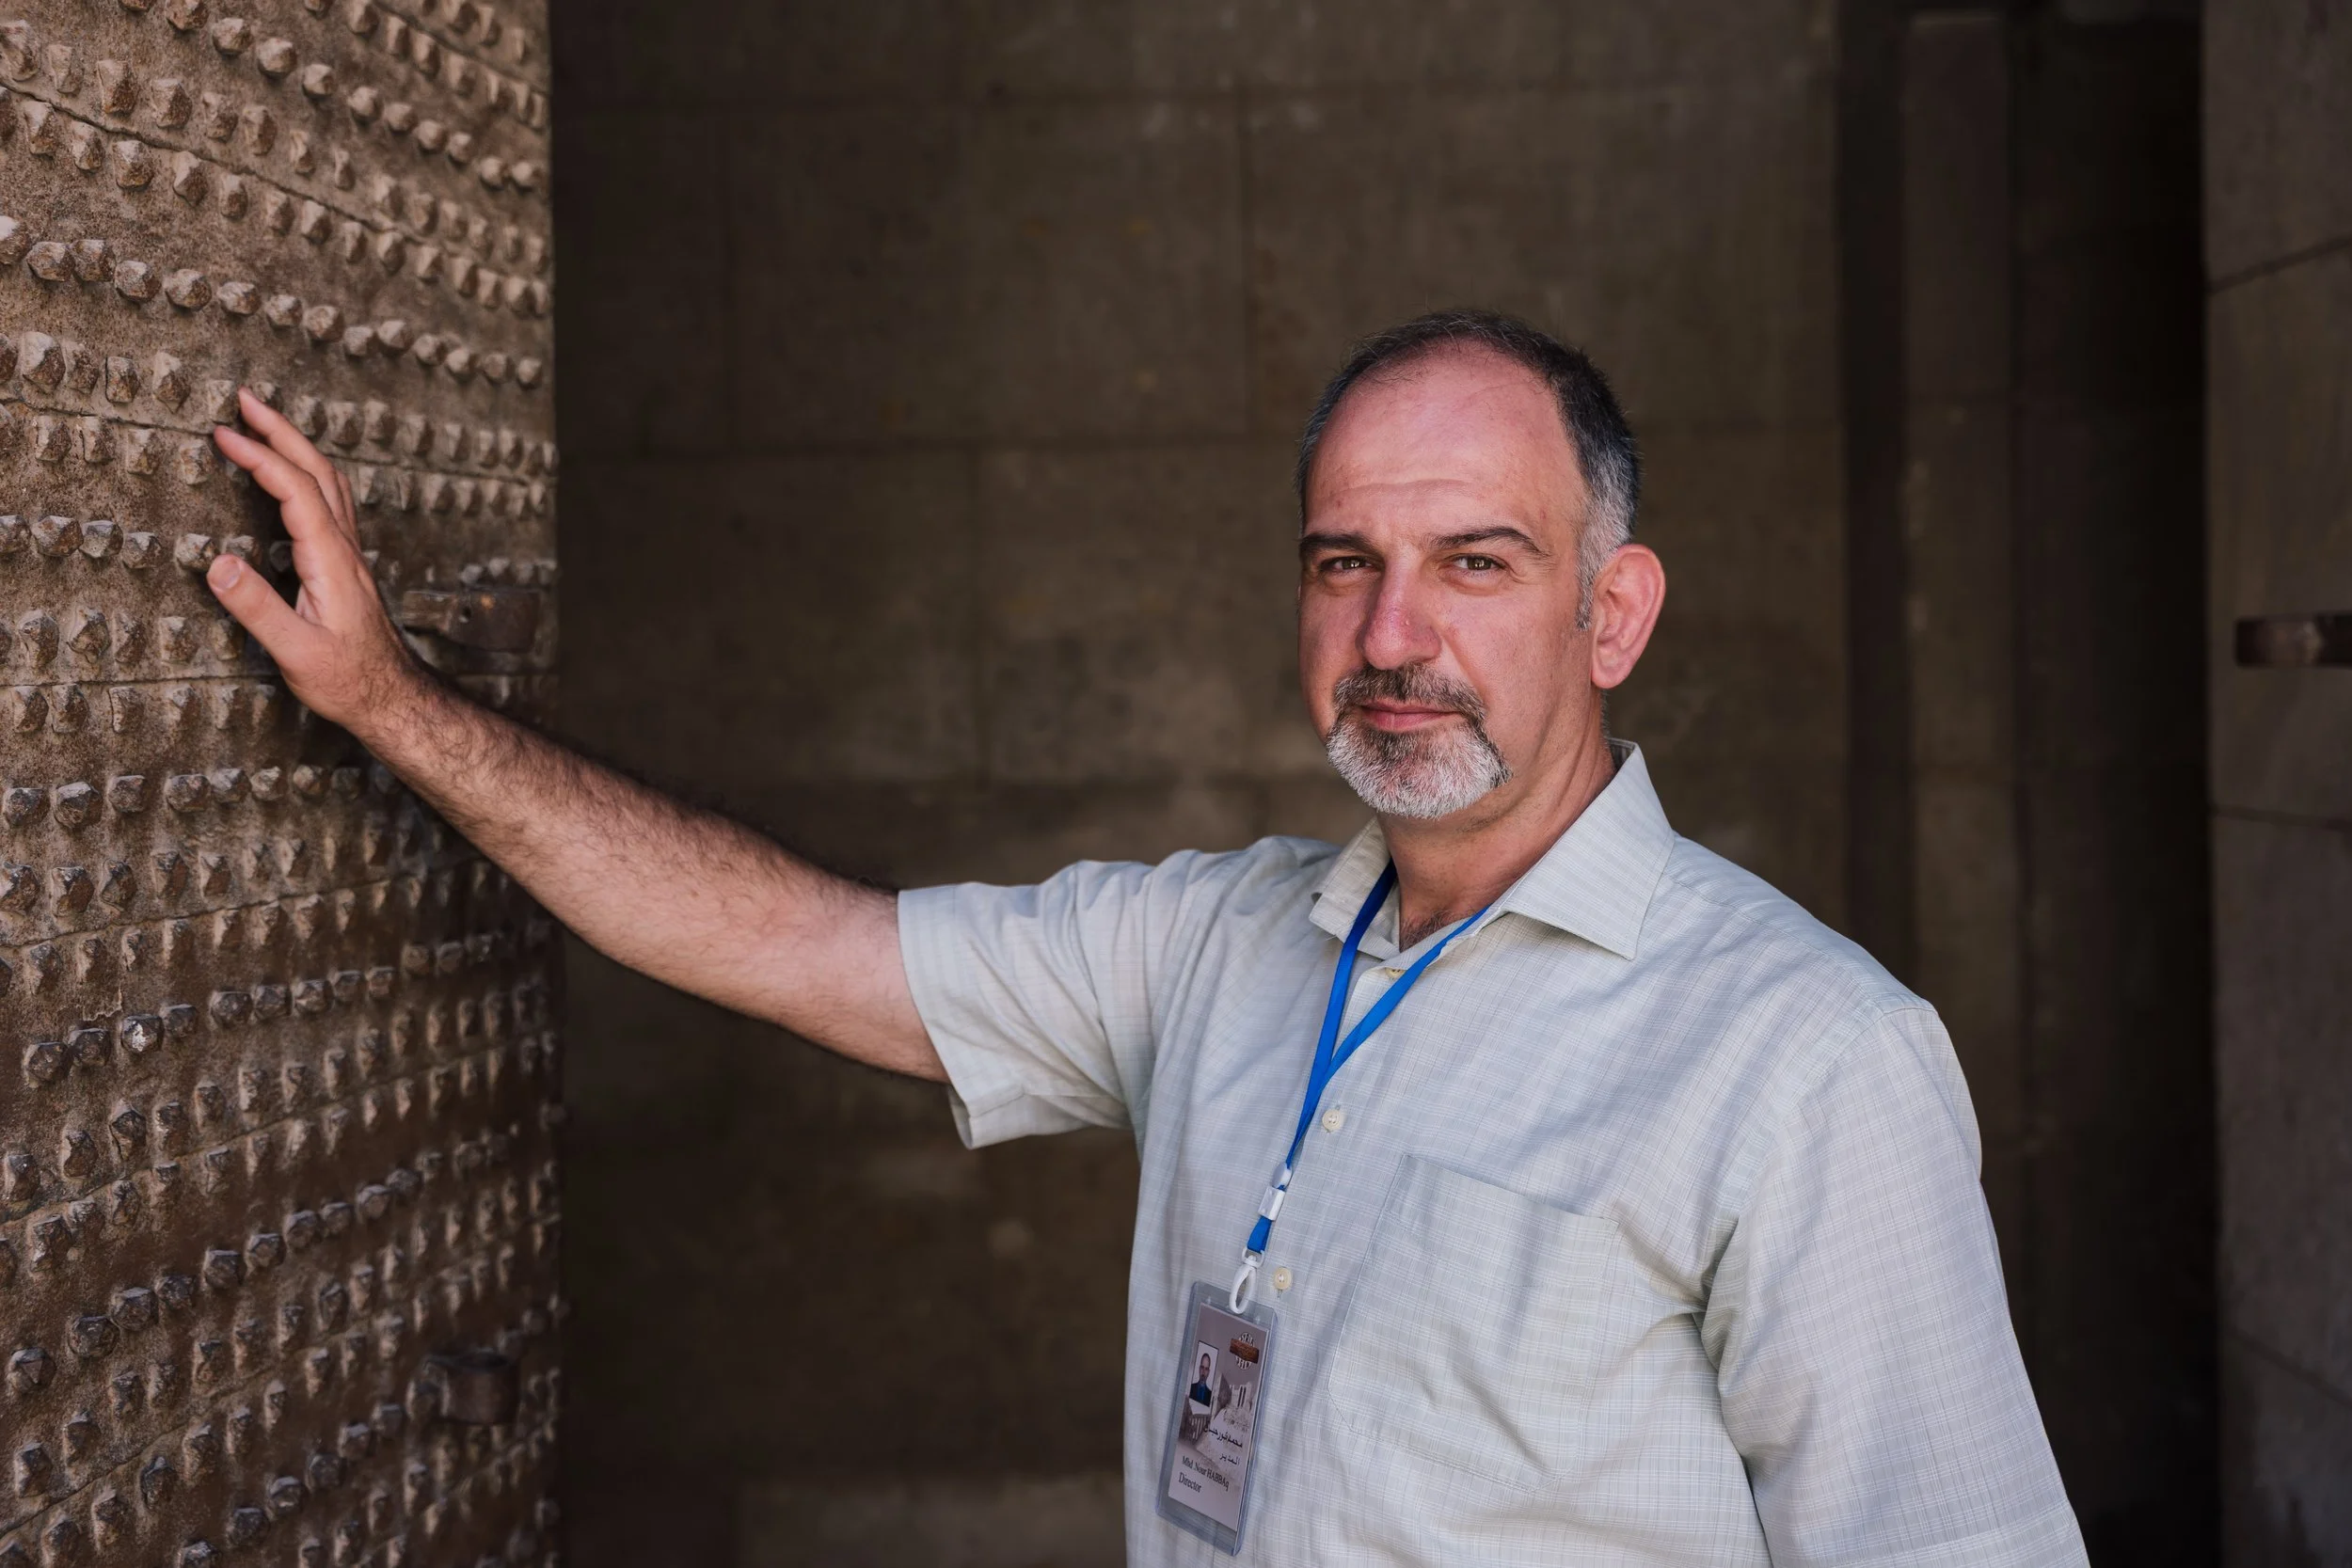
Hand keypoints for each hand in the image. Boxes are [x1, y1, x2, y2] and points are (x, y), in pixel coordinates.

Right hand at [206, 388, 426, 736]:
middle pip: (318, 471)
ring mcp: (350, 554)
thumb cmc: (349, 681)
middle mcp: (346, 548)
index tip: (222, 433)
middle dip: (281, 430)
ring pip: (330, 483)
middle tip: (245, 398)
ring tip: (264, 422)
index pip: (296, 490)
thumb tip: (219, 564)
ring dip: (297, 446)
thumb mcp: (297, 653)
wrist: (393, 698)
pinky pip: (331, 502)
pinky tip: (293, 475)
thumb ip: (258, 610)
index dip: (260, 457)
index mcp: (331, 560)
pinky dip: (307, 473)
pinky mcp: (347, 565)